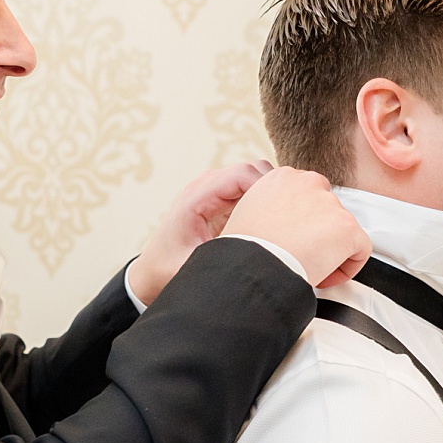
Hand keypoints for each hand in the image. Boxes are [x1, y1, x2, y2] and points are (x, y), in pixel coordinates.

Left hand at [127, 158, 276, 306]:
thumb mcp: (197, 267)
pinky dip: (265, 202)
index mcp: (197, 197)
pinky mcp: (221, 201)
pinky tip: (273, 224)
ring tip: (284, 221)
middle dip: (275, 189)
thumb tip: (262, 255)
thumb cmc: (167, 270)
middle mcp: (206, 187)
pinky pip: (251, 191)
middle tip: (292, 216)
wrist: (149, 272)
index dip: (269, 187)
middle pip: (254, 170)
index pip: (243, 174)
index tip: (287, 210)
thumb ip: (225, 257)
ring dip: (272, 195)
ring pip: (256, 178)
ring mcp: (214, 192)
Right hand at [221, 166, 371, 289]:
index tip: (291, 242)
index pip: (307, 195)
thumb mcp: (248, 215)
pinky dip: (346, 268)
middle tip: (302, 256)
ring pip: (343, 231)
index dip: (303, 223)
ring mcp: (330, 204)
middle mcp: (308, 182)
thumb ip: (271, 209)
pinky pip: (360, 251)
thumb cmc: (244, 251)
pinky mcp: (346, 227)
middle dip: (319, 235)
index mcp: (282, 177)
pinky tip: (323, 277)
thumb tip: (284, 224)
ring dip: (330, 251)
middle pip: (328, 210)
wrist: (251, 268)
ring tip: (309, 268)